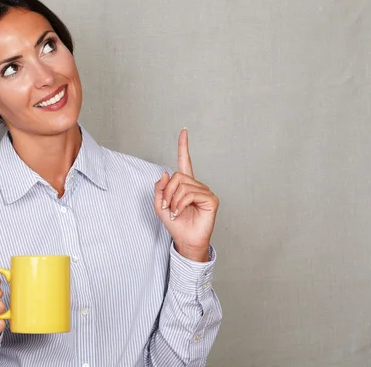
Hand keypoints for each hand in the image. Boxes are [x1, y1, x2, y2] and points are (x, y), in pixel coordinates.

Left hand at [154, 128, 218, 261]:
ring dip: (173, 201)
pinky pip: (190, 194)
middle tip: (167, 206)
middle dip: (167, 192)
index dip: (183, 146)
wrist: (185, 240)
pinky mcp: (211, 199)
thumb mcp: (159, 205)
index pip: (185, 161)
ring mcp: (205, 191)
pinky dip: (181, 204)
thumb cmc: (175, 224)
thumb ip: (160, 188)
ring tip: (175, 212)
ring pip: (183, 186)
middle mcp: (196, 185)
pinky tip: (181, 212)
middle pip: (177, 176)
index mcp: (185, 184)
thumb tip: (166, 172)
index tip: (184, 131)